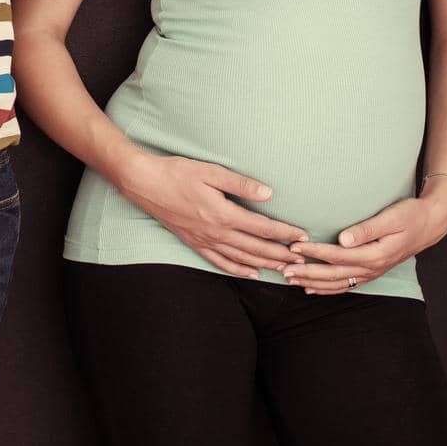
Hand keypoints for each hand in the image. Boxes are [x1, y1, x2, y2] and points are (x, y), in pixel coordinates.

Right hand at [123, 155, 308, 277]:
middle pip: (256, 248)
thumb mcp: (210, 172)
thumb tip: (269, 193)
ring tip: (285, 270)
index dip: (285, 233)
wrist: (143, 183)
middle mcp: (216, 232)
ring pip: (241, 259)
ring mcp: (204, 241)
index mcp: (223, 214)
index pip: (262, 228)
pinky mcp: (194, 243)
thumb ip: (241, 184)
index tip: (303, 236)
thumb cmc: (177, 173)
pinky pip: (220, 262)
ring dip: (265, 265)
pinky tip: (250, 273)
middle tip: (303, 261)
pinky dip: (238, 270)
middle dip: (281, 255)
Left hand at [282, 192, 446, 293]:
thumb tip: (343, 238)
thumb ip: (366, 229)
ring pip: (337, 283)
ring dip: (313, 282)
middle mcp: (371, 268)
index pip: (337, 255)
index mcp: (374, 254)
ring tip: (290, 279)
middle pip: (333, 274)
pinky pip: (345, 285)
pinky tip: (311, 288)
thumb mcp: (391, 218)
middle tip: (283, 269)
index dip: (314, 252)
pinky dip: (327, 289)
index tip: (294, 247)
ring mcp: (371, 273)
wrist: (429, 224)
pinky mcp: (370, 272)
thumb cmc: (409, 215)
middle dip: (306, 272)